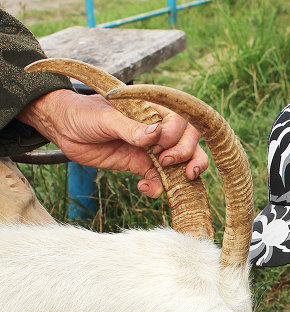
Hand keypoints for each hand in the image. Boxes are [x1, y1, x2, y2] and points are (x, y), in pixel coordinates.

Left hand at [17, 89, 208, 197]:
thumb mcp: (106, 118)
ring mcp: (151, 148)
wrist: (64, 129)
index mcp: (152, 108)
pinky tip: (144, 188)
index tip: (159, 144)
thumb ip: (131, 127)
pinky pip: (160, 179)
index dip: (177, 135)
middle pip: (189, 141)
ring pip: (181, 162)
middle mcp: (157, 128)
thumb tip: (156, 134)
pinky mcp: (141, 165)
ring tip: (177, 184)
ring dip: (183, 175)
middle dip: (187, 155)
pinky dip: (158, 187)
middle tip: (166, 163)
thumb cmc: (83, 114)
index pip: (181, 121)